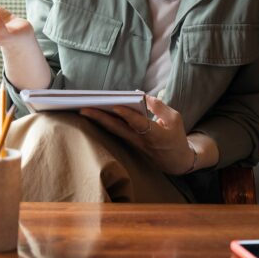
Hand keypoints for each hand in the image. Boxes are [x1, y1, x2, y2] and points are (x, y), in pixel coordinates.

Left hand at [79, 96, 195, 174]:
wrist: (176, 161)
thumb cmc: (175, 136)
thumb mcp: (175, 119)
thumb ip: (159, 106)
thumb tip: (141, 95)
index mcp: (156, 135)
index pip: (139, 124)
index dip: (128, 116)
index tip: (116, 107)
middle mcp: (140, 141)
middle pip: (118, 129)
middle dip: (100, 118)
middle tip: (83, 108)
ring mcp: (132, 144)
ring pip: (113, 131)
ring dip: (98, 121)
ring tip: (83, 109)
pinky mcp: (128, 144)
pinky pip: (114, 133)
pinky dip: (103, 124)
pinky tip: (93, 115)